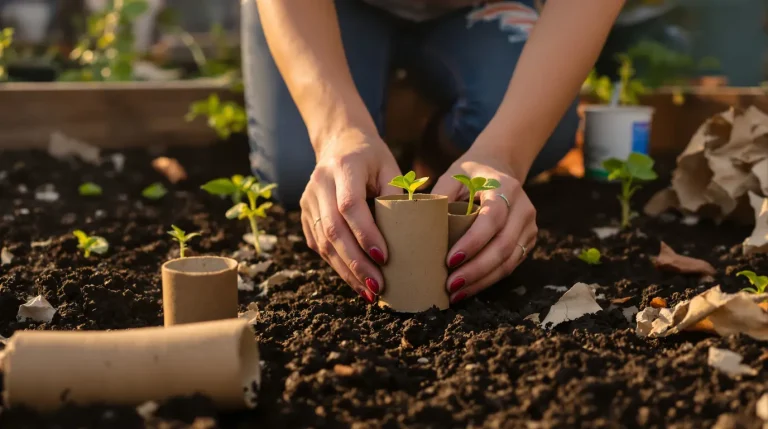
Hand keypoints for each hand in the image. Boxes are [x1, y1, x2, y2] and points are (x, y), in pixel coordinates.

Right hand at [300, 129, 401, 303]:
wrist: (339, 142)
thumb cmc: (372, 157)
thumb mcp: (390, 166)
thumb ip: (397, 195)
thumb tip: (410, 234)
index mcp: (344, 166)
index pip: (350, 205)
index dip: (365, 234)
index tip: (384, 257)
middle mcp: (320, 183)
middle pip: (333, 230)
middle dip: (355, 262)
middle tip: (377, 287)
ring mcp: (308, 200)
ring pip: (323, 242)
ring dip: (346, 271)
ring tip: (368, 292)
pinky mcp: (305, 213)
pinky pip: (318, 245)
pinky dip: (337, 265)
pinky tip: (355, 281)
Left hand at [431, 151, 537, 303]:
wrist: (499, 169)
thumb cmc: (470, 174)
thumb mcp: (453, 175)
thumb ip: (439, 195)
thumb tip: (417, 224)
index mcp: (505, 188)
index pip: (493, 218)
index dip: (473, 242)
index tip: (450, 260)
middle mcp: (523, 208)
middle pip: (504, 246)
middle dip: (476, 270)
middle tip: (450, 285)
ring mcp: (529, 226)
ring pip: (509, 261)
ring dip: (482, 281)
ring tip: (456, 294)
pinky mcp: (528, 241)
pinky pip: (510, 265)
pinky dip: (488, 280)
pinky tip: (468, 288)